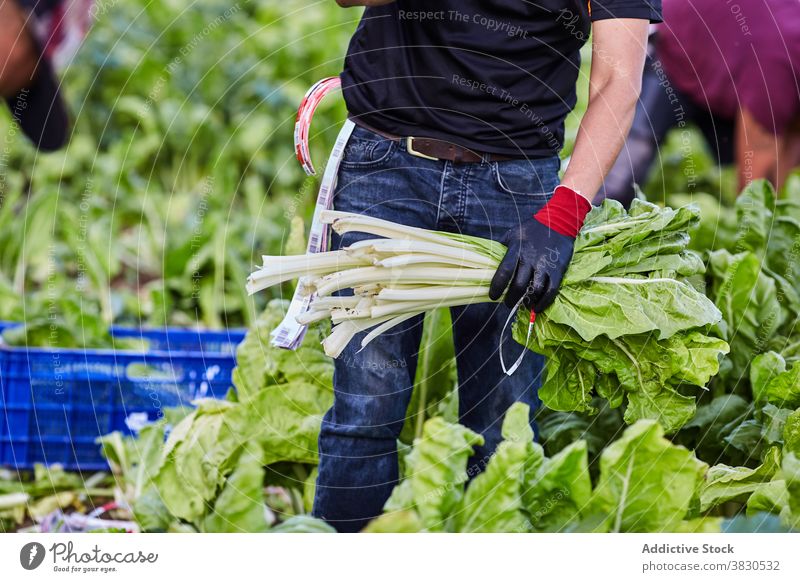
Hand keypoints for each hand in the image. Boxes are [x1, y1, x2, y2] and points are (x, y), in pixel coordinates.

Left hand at [489, 186, 591, 311]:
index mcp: (517, 250)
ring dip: (527, 302)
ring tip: (522, 305)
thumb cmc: (532, 228)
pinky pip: (551, 291)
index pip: (504, 272)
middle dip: (511, 299)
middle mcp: (530, 259)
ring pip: (535, 291)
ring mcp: (545, 266)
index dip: (497, 287)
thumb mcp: (513, 233)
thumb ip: (502, 246)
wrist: (558, 222)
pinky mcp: (558, 270)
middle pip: (519, 285)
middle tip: (507, 303)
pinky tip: (537, 307)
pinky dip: (544, 302)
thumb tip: (489, 259)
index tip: (492, 296)